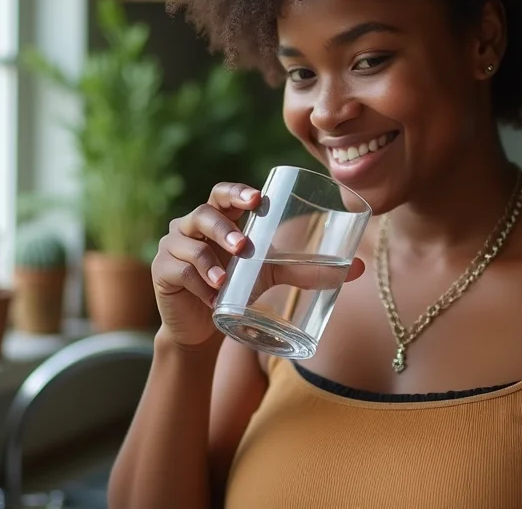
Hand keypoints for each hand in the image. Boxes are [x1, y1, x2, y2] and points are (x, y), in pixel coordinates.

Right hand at [152, 182, 365, 346]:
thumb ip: (308, 270)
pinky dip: (196, 284)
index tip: (257, 200)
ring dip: (208, 262)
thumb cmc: (239, 289)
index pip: (223, 194)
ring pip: (188, 243)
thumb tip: (358, 269)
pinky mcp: (163, 272)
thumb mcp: (272, 275)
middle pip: (204, 212)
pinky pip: (178, 271)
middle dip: (223, 227)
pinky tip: (210, 297)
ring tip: (225, 281)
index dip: (237, 193)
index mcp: (220, 218)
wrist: (205, 327)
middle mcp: (193, 226)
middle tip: (243, 246)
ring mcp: (174, 247)